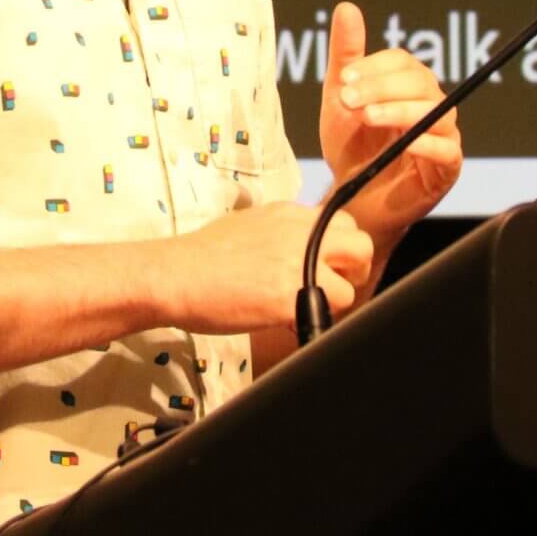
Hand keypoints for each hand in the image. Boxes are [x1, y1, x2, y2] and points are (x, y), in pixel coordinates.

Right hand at [161, 202, 372, 333]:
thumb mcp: (248, 226)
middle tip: (333, 288)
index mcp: (289, 213)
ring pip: (353, 283)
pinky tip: (290, 322)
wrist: (175, 274)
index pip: (341, 222)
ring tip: (307, 309)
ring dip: (336, 300)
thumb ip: (280, 233)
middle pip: (361, 245)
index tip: (328, 266)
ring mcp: (298, 262)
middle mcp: (300, 231)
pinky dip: (316, 319)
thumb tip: (296, 251)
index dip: (340, 248)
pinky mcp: (291, 294)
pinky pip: (329, 310)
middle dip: (355, 270)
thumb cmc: (200, 257)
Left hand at [317, 2, 462, 238]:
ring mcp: (442, 136)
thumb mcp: (340, 99)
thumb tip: (347, 8)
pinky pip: (447, 150)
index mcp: (408, 86)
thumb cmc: (351, 148)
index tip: (345, 79)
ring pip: (436, 111)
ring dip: (401, 111)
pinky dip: (427, 144)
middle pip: (421, 82)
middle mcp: (431, 105)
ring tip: (368, 117)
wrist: (351, 198)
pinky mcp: (447, 168)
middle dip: (382, 87)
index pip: (402, 62)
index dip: (374, 67)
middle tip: (349, 99)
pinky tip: (403, 144)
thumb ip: (346, 56)